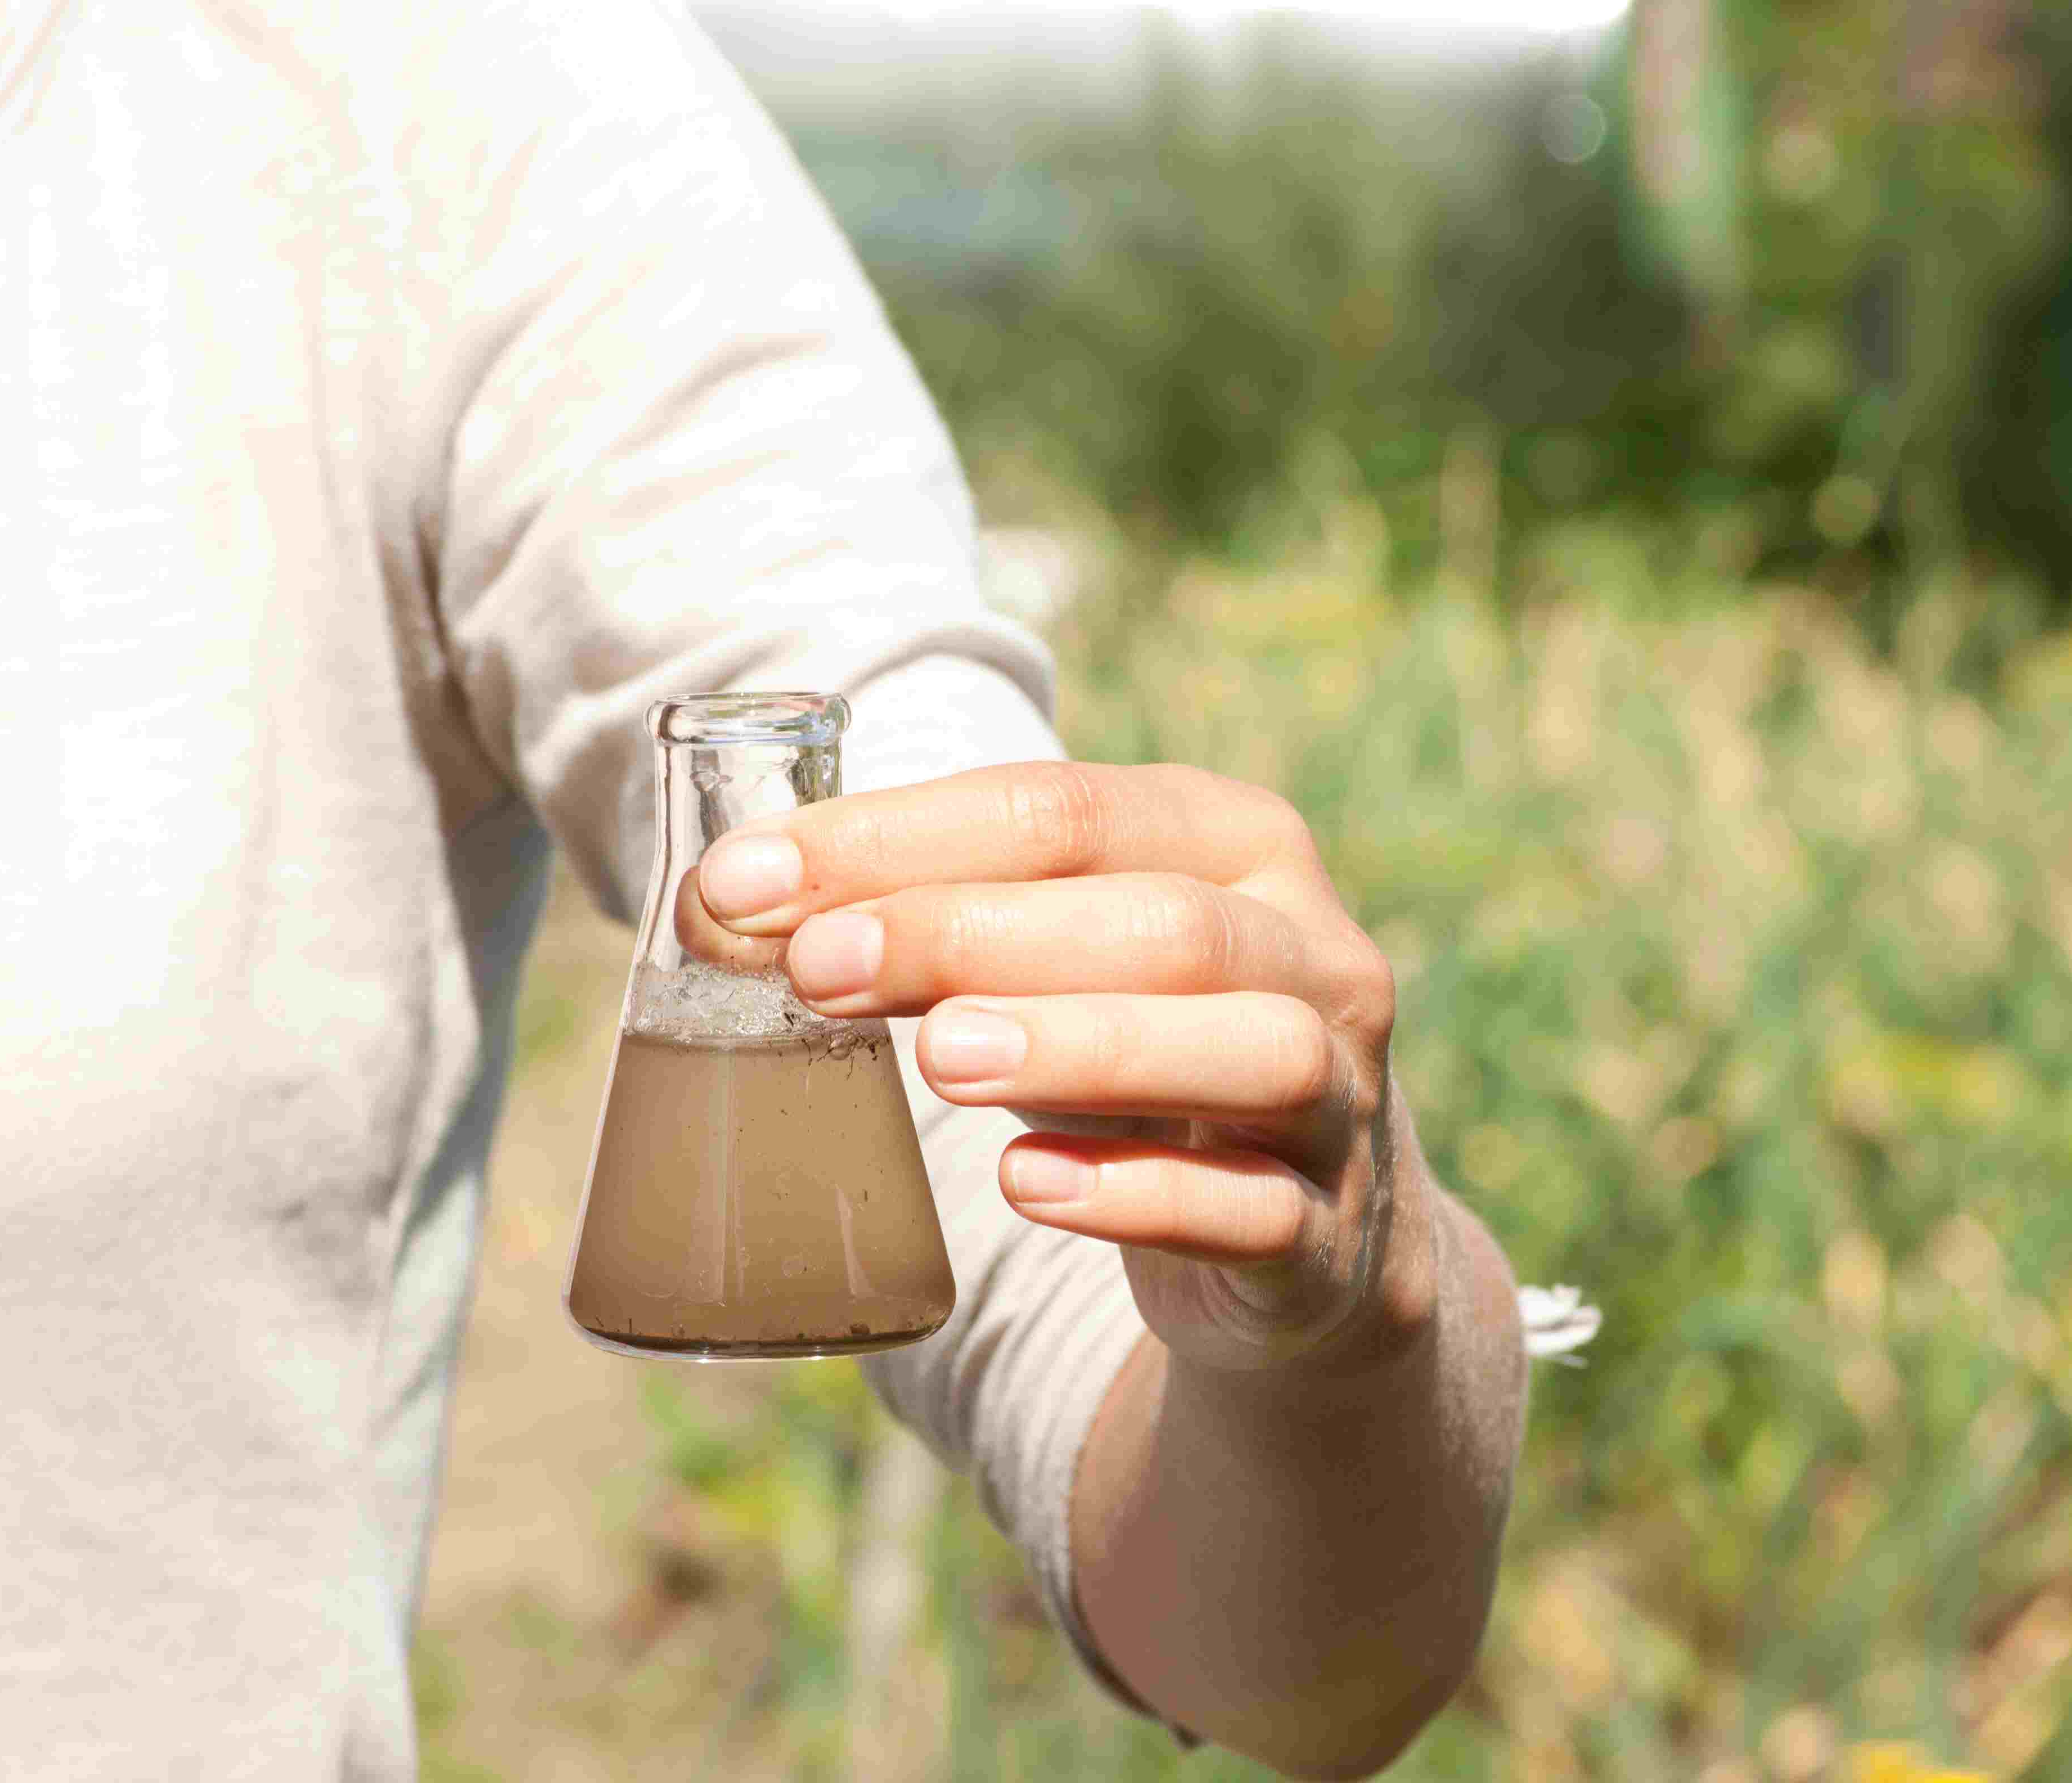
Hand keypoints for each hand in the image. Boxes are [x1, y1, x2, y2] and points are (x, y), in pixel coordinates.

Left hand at [679, 761, 1437, 1374]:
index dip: (899, 838)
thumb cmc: (1143, 1059)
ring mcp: (1341, 1097)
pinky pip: (1255, 1210)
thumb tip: (729, 909)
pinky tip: (1030, 1183)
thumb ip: (939, 928)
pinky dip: (1138, 1194)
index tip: (743, 885)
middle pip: (1164, 921)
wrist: (1307, 1236)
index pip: (1064, 812)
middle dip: (974, 934)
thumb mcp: (1061, 967)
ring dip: (1085, 1046)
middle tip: (819, 968)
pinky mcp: (1330, 1234)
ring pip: (1250, 1049)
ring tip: (939, 1057)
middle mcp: (1316, 954)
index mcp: (1239, 845)